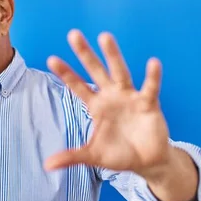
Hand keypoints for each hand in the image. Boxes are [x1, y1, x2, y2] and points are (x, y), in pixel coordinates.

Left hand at [44, 30, 170, 177]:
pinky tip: (153, 63)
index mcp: (96, 106)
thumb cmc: (118, 154)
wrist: (146, 161)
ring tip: (104, 36)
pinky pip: (150, 88)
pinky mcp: (148, 103)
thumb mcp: (92, 156)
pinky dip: (152, 76)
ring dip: (113, 55)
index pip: (77, 86)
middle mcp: (111, 96)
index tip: (51, 59)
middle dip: (84, 54)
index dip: (66, 74)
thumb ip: (71, 157)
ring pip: (120, 72)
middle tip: (73, 34)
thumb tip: (47, 166)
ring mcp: (129, 97)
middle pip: (95, 71)